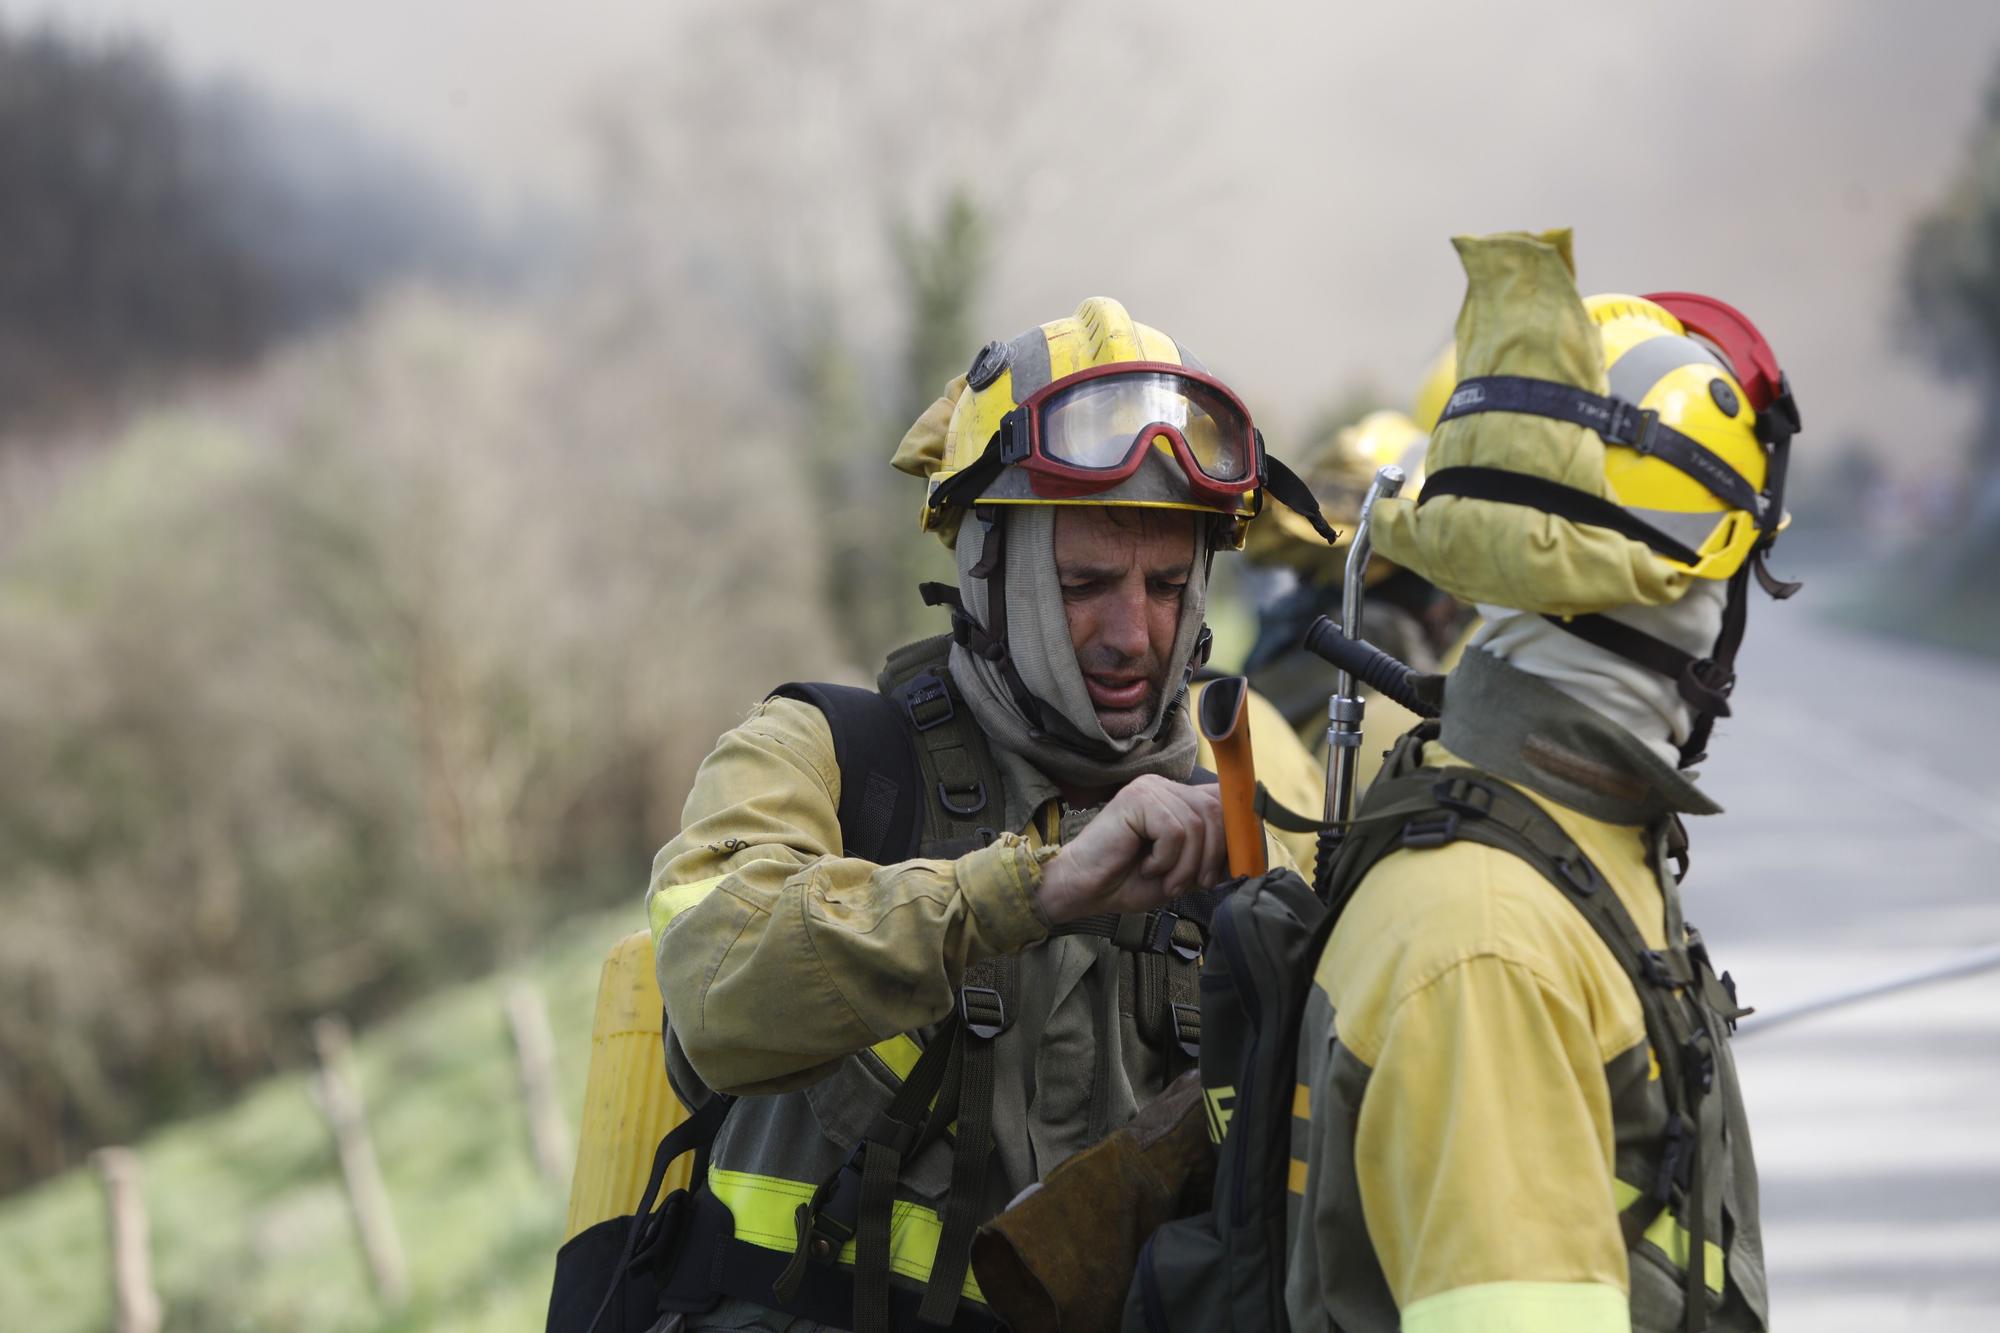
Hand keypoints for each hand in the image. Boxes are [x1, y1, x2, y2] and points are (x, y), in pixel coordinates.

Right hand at [1036, 775, 1229, 924]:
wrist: (1084, 891)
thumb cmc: (1127, 881)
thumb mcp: (1182, 869)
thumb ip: (1209, 853)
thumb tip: (1247, 848)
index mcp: (1176, 798)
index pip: (1223, 799)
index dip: (1237, 829)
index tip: (1238, 863)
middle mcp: (1164, 787)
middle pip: (1216, 812)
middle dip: (1212, 856)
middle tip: (1192, 883)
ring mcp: (1149, 789)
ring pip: (1197, 825)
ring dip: (1186, 865)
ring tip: (1164, 880)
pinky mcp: (1137, 799)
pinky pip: (1174, 831)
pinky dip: (1166, 859)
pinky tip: (1147, 866)